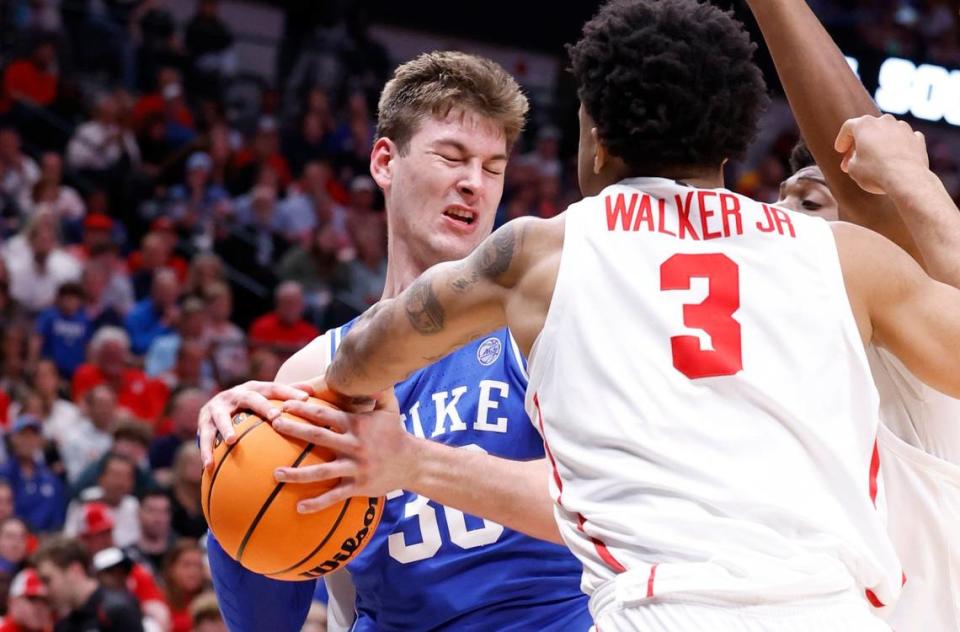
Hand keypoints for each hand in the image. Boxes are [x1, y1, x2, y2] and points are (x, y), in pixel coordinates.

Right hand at [197, 381, 308, 470]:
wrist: (217, 403)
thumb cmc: (252, 404)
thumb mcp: (267, 397)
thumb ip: (288, 394)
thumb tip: (315, 392)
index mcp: (255, 388)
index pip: (275, 387)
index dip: (290, 391)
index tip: (305, 400)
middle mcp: (236, 394)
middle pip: (251, 398)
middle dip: (263, 407)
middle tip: (276, 418)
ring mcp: (218, 406)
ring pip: (221, 417)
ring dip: (226, 428)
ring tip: (232, 441)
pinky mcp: (203, 420)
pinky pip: (204, 437)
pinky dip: (206, 452)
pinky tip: (209, 467)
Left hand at [271, 383, 412, 513]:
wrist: (412, 462)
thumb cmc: (395, 434)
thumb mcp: (389, 409)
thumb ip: (378, 390)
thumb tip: (373, 370)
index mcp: (356, 425)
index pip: (325, 414)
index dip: (304, 409)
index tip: (284, 405)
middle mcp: (354, 445)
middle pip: (318, 437)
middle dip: (294, 430)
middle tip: (273, 425)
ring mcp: (355, 467)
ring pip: (322, 471)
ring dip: (297, 473)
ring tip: (276, 473)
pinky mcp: (358, 486)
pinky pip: (334, 496)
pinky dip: (317, 503)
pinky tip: (298, 508)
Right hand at [835, 114, 928, 194]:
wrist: (906, 179)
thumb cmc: (875, 173)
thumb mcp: (852, 168)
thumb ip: (852, 159)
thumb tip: (857, 159)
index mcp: (864, 124)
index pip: (848, 127)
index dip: (842, 140)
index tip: (840, 151)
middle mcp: (884, 120)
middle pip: (868, 129)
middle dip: (860, 144)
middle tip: (853, 160)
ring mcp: (903, 128)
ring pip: (887, 133)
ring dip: (879, 144)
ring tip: (875, 161)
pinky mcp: (917, 139)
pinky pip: (903, 140)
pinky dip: (898, 148)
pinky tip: (894, 160)